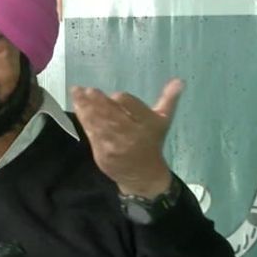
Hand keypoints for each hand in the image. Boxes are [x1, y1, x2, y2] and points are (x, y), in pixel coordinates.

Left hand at [71, 79, 183, 198]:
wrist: (144, 175)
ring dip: (86, 108)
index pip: (131, 106)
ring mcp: (115, 145)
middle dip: (98, 101)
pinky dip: (84, 120)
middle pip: (112, 114)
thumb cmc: (151, 142)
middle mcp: (130, 134)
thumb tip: (179, 81)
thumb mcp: (163, 121)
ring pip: (99, 123)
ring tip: (77, 93)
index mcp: (146, 124)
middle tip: (88, 90)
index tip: (115, 95)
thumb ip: (168, 99)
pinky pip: (92, 134)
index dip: (122, 100)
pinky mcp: (103, 153)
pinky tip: (78, 108)